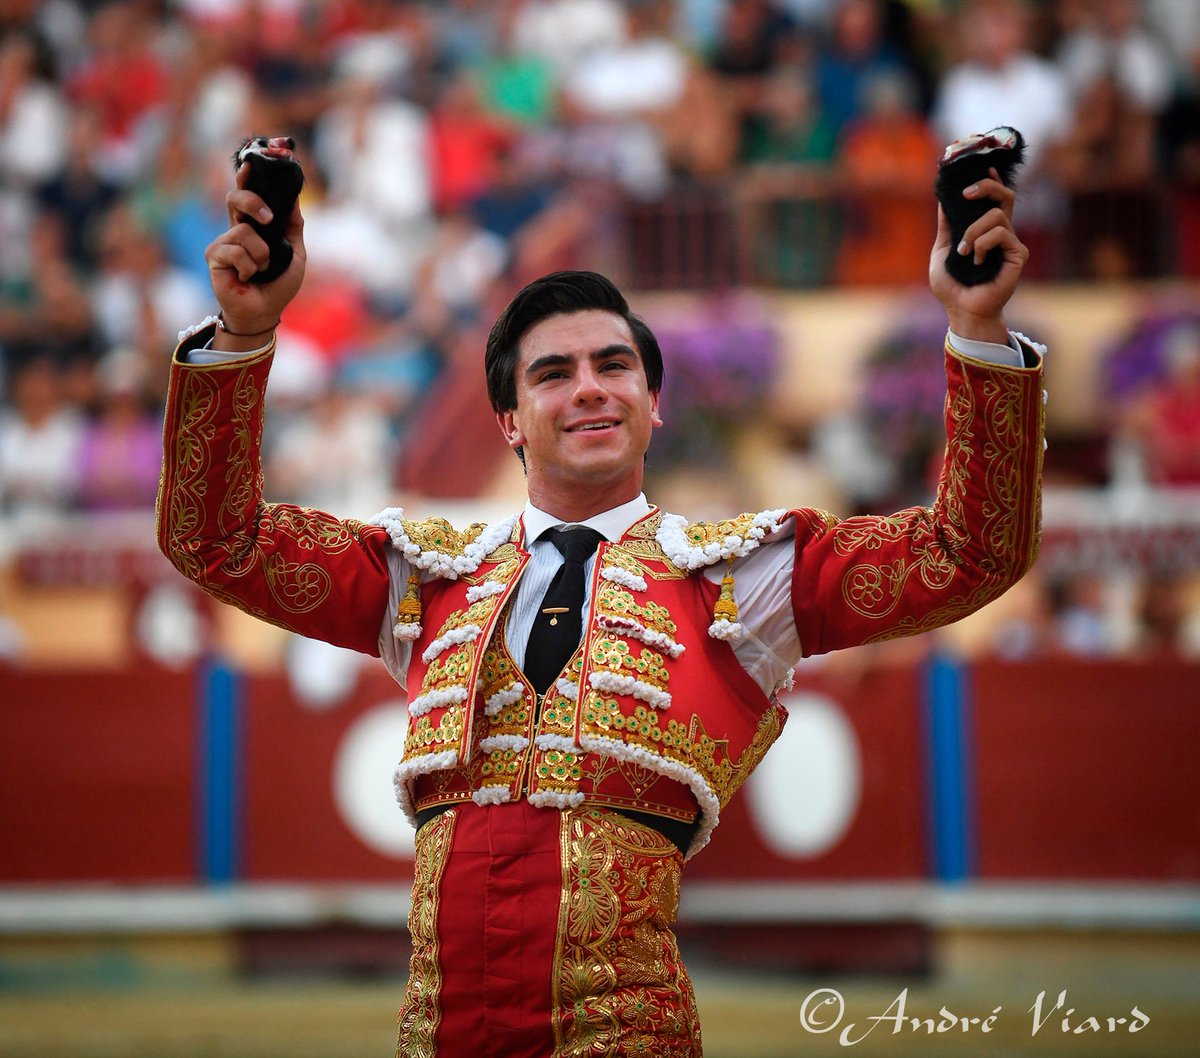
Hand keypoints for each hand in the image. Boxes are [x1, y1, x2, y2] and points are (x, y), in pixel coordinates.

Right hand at [204, 161, 305, 346]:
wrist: (266, 311)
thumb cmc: (278, 283)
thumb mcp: (295, 252)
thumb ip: (294, 225)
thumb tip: (294, 197)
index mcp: (253, 225)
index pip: (247, 194)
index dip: (247, 177)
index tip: (253, 162)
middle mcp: (235, 229)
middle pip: (236, 198)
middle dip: (253, 201)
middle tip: (268, 220)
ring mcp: (223, 242)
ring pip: (243, 230)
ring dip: (261, 254)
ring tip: (261, 269)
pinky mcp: (214, 256)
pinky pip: (236, 249)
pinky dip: (250, 265)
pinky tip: (247, 277)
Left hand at [929, 168, 1028, 344]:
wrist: (961, 310)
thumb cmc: (952, 286)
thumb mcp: (942, 251)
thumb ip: (946, 226)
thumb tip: (943, 200)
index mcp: (985, 231)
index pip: (994, 199)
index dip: (992, 181)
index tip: (984, 167)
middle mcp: (1001, 233)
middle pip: (1005, 196)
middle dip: (987, 187)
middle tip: (967, 193)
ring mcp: (1011, 243)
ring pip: (996, 215)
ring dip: (973, 231)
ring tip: (963, 252)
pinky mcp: (1018, 254)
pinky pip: (1001, 234)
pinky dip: (983, 244)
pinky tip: (976, 260)